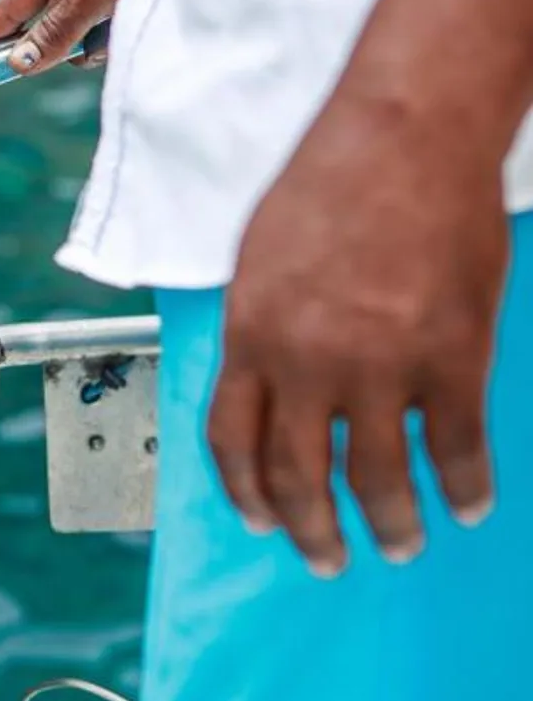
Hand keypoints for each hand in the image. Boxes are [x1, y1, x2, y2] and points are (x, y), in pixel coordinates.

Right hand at [0, 0, 121, 73]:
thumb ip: (54, 33)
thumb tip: (18, 65)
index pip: (12, 2)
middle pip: (51, 21)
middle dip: (65, 41)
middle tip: (82, 46)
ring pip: (83, 27)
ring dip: (99, 38)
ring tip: (122, 23)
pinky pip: (110, 22)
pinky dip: (120, 29)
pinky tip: (136, 21)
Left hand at [210, 95, 509, 575]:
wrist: (405, 139)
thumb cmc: (329, 182)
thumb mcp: (259, 260)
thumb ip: (260, 328)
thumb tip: (267, 382)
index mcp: (250, 337)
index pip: (232, 440)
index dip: (247, 492)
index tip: (261, 521)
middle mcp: (305, 363)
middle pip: (298, 473)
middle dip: (311, 530)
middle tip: (326, 561)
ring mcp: (380, 366)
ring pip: (377, 476)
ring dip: (390, 522)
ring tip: (400, 545)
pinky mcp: (450, 358)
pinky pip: (456, 445)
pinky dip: (463, 485)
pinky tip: (467, 505)